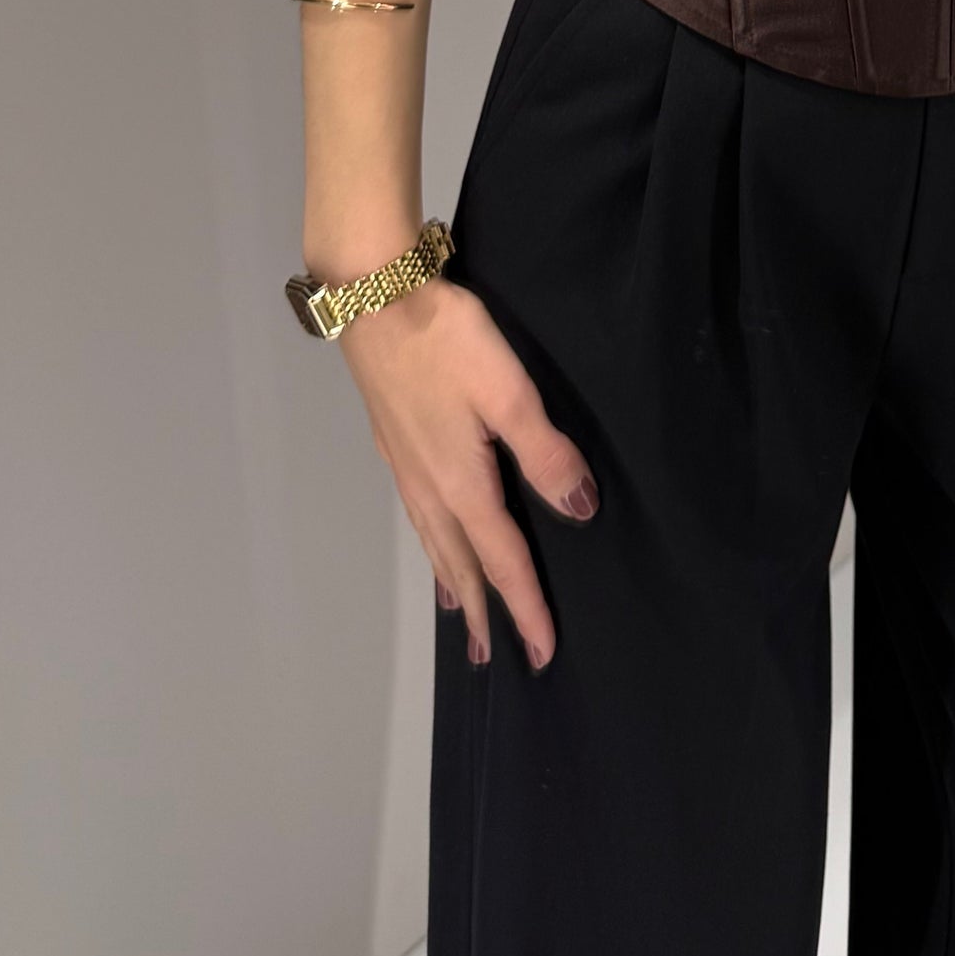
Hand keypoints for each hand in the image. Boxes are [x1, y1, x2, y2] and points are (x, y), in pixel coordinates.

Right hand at [338, 270, 596, 669]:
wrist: (374, 297)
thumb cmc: (444, 340)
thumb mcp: (509, 393)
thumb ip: (545, 453)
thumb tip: (580, 510)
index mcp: (462, 483)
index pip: (503, 560)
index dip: (526, 607)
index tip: (543, 653)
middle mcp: (430, 486)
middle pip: (462, 563)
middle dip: (484, 611)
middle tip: (493, 658)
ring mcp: (407, 466)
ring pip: (435, 541)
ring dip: (453, 581)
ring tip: (462, 612)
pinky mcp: (395, 443)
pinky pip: (419, 516)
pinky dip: (431, 544)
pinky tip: (433, 533)